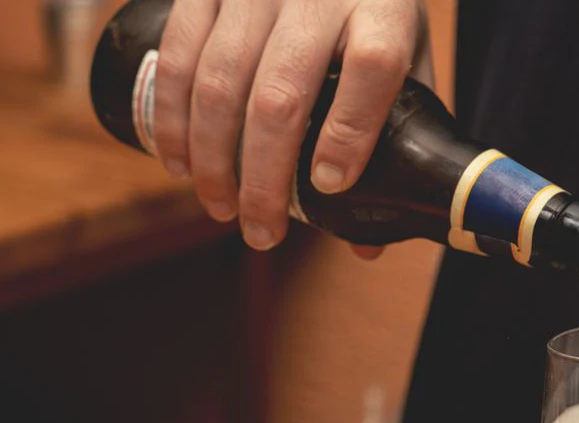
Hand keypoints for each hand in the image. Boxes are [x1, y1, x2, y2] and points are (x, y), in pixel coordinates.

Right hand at [153, 0, 429, 253]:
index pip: (371, 68)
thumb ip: (397, 135)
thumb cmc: (372, 5)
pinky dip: (172, 116)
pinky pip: (177, 53)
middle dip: (264, 177)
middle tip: (261, 231)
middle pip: (282, 95)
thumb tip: (367, 243)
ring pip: (221, 82)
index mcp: (382, 11)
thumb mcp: (406, 53)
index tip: (329, 187)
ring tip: (219, 207)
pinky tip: (179, 163)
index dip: (348, 134)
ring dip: (214, 158)